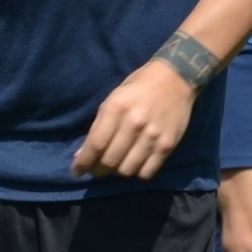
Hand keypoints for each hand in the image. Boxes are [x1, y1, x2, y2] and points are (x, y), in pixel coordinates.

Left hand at [71, 57, 197, 180]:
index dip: (83, 163)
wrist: (174, 79)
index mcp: (117, 108)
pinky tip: (135, 163)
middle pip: (110, 161)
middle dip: (98, 170)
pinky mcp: (167, 145)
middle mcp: (134, 123)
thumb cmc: (137, 89)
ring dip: (118, 172)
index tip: (76, 172)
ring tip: (118, 163)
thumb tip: (82, 156)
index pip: (96, 145)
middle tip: (97, 168)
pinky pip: (147, 172)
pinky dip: (137, 173)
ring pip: (127, 170)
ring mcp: (153, 136)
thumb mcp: (113, 100)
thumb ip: (98, 128)